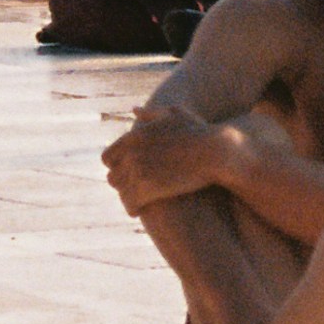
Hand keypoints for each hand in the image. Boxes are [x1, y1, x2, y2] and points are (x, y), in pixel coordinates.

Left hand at [102, 105, 229, 212]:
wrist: (216, 152)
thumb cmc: (200, 133)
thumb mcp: (175, 115)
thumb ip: (152, 114)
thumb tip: (134, 110)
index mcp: (133, 136)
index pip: (108, 158)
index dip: (117, 168)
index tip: (127, 175)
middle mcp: (131, 152)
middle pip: (112, 176)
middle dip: (122, 185)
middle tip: (134, 192)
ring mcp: (138, 171)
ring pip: (121, 192)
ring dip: (127, 199)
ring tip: (137, 205)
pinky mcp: (147, 188)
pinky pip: (130, 203)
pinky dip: (132, 209)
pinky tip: (139, 213)